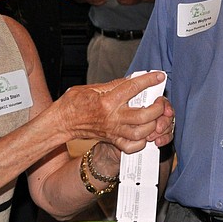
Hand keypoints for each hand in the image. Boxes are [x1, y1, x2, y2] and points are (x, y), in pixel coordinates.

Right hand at [57, 71, 171, 153]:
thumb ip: (115, 84)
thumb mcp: (93, 87)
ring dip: (153, 124)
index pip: (133, 88)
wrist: (62, 122)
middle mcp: (112, 117)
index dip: (149, 80)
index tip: (159, 76)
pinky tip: (145, 131)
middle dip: (157, 107)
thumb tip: (133, 79)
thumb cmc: (74, 103)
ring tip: (156, 115)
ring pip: (141, 132)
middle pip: (143, 115)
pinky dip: (142, 140)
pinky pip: (132, 145)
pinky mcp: (112, 140)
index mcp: (107, 100)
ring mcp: (113, 131)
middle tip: (160, 100)